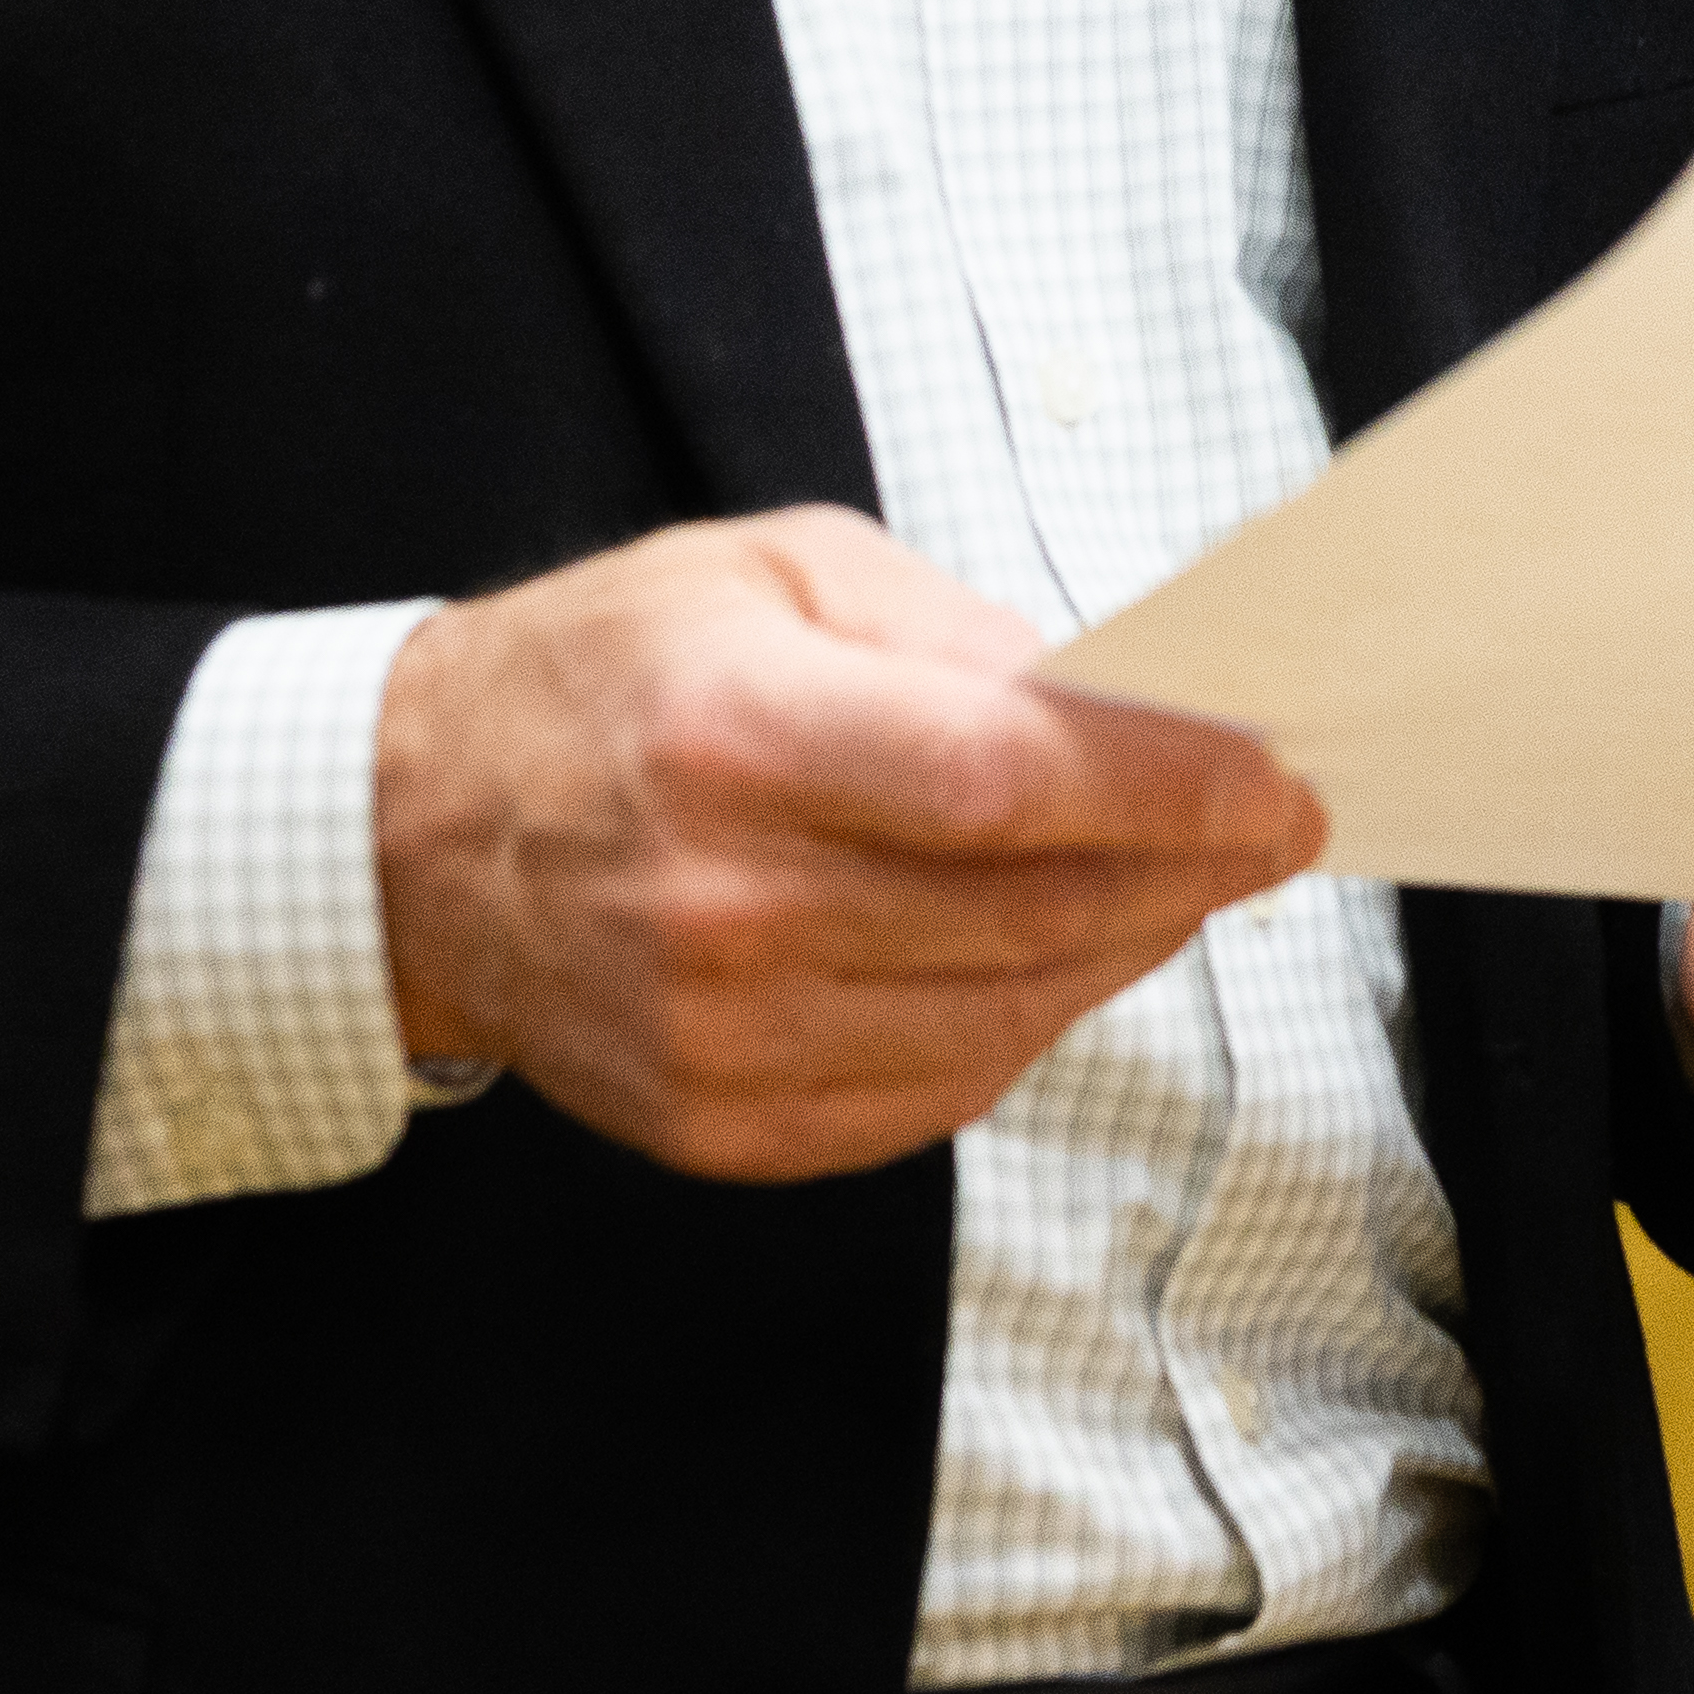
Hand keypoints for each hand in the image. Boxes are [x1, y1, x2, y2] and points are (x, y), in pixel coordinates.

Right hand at [371, 510, 1323, 1184]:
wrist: (412, 835)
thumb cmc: (609, 674)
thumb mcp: (776, 567)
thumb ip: (953, 633)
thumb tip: (1122, 706)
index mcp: (738, 735)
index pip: (1010, 783)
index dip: (1172, 793)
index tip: (1281, 785)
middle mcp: (727, 905)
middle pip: (1032, 912)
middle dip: (1187, 873)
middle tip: (1265, 832)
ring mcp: (721, 1037)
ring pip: (1008, 1019)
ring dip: (1122, 951)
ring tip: (1171, 885)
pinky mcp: (723, 1126)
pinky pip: (938, 1095)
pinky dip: (1024, 1025)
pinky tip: (1050, 957)